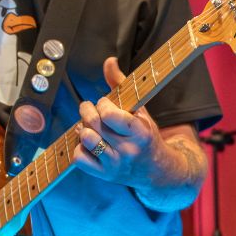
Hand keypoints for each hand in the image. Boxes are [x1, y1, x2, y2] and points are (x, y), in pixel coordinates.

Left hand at [72, 57, 169, 187]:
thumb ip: (122, 84)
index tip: (105, 103)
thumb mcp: (140, 110)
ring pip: (86, 139)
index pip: (109, 115)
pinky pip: (79, 158)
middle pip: (94, 124)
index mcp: (140, 132)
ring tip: (90, 126)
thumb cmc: (146, 135)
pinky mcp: (104, 175)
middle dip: (87, 111)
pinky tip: (89, 143)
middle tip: (90, 109)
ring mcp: (115, 165)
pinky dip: (80, 147)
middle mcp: (128, 150)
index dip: (102, 104)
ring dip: (83, 128)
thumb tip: (109, 61)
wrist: (156, 170)